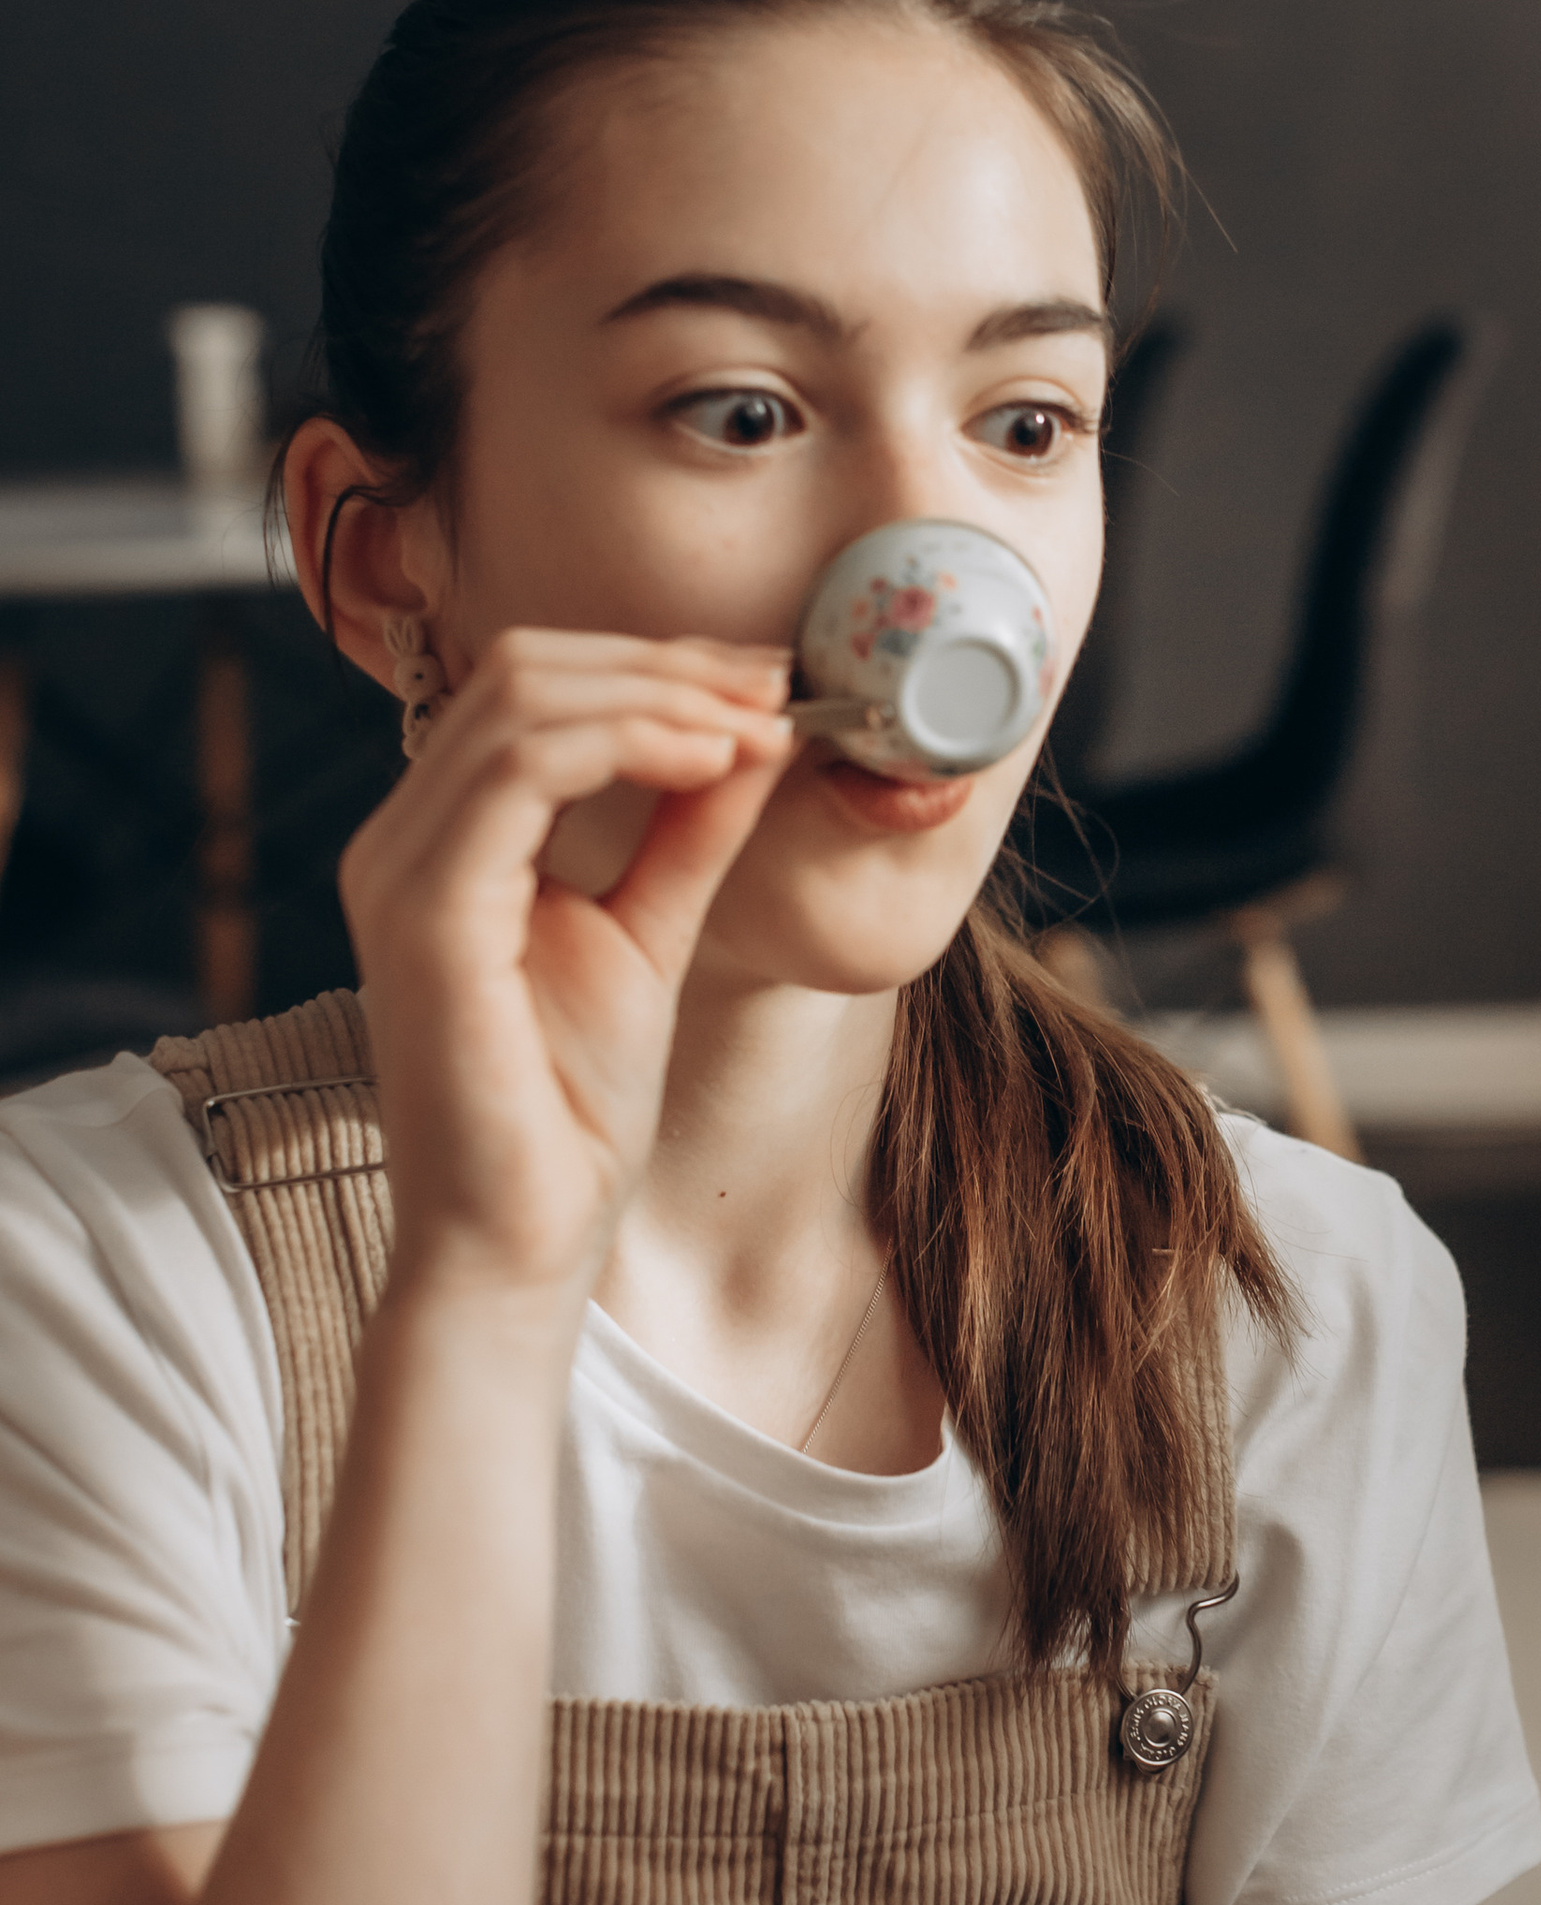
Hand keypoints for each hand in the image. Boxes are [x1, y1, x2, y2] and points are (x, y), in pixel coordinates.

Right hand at [338, 628, 794, 1311]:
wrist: (522, 1240)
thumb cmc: (569, 1110)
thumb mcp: (649, 934)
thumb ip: (689, 830)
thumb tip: (756, 729)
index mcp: (440, 841)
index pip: (532, 689)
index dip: (657, 666)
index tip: (771, 684)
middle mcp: (398, 841)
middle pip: (523, 669)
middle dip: (666, 663)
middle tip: (778, 687)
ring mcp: (399, 872)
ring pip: (523, 700)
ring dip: (662, 695)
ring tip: (762, 725)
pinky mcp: (424, 913)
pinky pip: (521, 770)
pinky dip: (630, 742)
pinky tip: (714, 761)